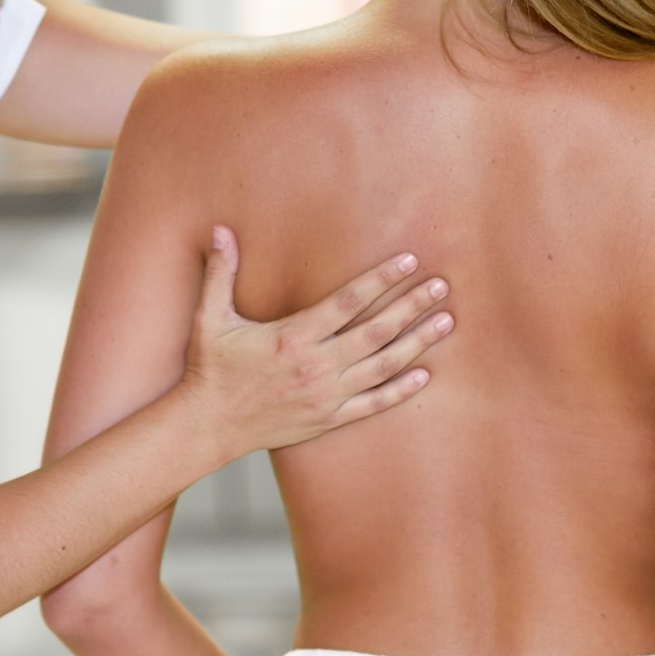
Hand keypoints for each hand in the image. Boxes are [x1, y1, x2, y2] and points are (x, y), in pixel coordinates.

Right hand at [180, 227, 452, 457]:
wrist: (208, 426)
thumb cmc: (211, 369)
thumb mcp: (211, 318)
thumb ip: (221, 272)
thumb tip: (221, 229)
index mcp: (292, 336)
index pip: (347, 301)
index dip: (380, 279)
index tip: (408, 261)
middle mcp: (315, 366)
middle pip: (376, 331)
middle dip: (411, 306)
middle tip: (441, 287)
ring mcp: (326, 396)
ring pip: (382, 366)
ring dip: (417, 343)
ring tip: (445, 322)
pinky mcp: (328, 420)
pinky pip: (373, 404)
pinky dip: (400, 390)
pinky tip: (424, 375)